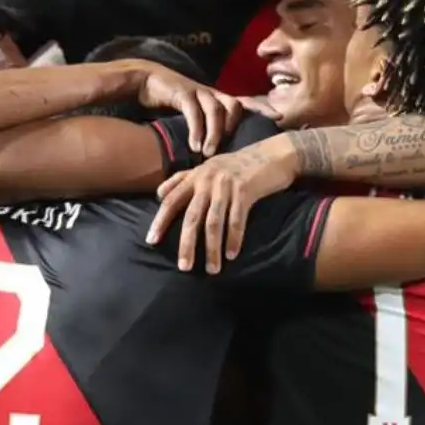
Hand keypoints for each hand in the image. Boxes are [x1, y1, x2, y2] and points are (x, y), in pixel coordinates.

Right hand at [137, 65, 252, 156]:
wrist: (147, 80)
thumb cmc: (171, 100)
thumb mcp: (193, 113)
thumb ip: (205, 126)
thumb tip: (216, 150)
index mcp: (217, 97)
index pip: (245, 101)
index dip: (261, 107)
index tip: (279, 117)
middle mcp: (211, 92)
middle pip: (233, 105)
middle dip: (234, 127)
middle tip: (232, 150)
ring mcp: (197, 91)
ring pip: (215, 109)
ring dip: (214, 133)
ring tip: (208, 153)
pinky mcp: (182, 92)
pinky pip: (193, 111)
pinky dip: (195, 129)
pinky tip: (194, 145)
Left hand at [146, 141, 298, 272]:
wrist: (272, 154)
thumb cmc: (237, 165)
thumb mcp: (208, 167)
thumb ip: (182, 179)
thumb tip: (159, 194)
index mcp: (196, 176)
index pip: (172, 200)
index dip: (161, 221)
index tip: (151, 241)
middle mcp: (208, 180)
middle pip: (192, 216)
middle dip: (186, 243)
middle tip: (184, 266)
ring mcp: (226, 185)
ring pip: (214, 222)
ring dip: (212, 248)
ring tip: (212, 269)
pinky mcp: (245, 190)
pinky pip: (237, 220)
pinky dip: (234, 239)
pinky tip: (231, 255)